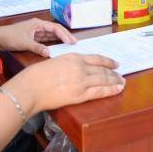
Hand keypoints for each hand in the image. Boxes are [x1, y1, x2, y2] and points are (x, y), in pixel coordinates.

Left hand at [0, 18, 75, 56]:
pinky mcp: (33, 38)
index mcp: (38, 24)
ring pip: (51, 35)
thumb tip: (49, 53)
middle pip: (55, 30)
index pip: (54, 28)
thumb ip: (37, 48)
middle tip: (75, 43)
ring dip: (60, 39)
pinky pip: (46, 39)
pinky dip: (53, 42)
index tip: (71, 41)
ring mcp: (36, 32)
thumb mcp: (24, 43)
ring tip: (69, 45)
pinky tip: (58, 47)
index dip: (64, 34)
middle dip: (65, 36)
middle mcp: (38, 26)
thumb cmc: (10, 37)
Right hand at [8, 53, 123, 112]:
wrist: (30, 87)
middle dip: (113, 73)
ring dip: (115, 81)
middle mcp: (80, 67)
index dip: (108, 61)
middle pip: (102, 69)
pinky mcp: (79, 94)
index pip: (96, 58)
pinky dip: (111, 90)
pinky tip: (118, 89)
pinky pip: (100, 91)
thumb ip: (68, 65)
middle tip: (120, 75)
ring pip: (103, 79)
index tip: (115, 64)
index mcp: (73, 57)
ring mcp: (81, 80)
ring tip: (122, 82)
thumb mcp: (56, 62)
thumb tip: (76, 71)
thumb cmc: (37, 75)